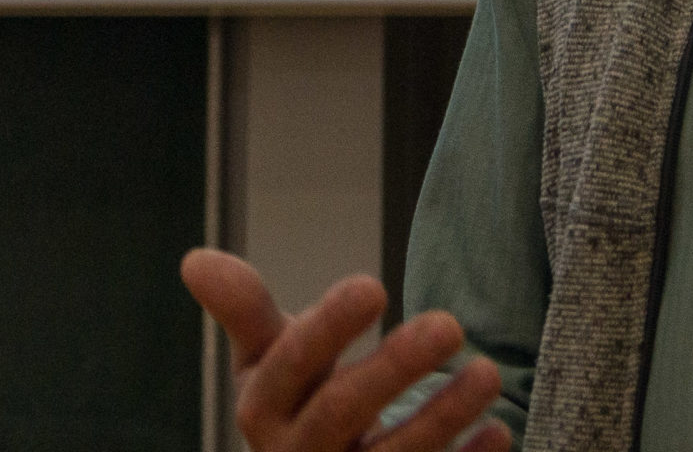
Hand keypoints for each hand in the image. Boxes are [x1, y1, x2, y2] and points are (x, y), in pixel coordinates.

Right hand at [183, 248, 509, 451]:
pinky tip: (497, 433)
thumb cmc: (298, 406)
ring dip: (441, 418)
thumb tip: (194, 260)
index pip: (289, 366)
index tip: (374, 283)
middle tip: (450, 323)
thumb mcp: (269, 362)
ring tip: (488, 374)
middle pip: (340, 415)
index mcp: (265, 410)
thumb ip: (246, 312)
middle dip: (393, 370)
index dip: (326, 328)